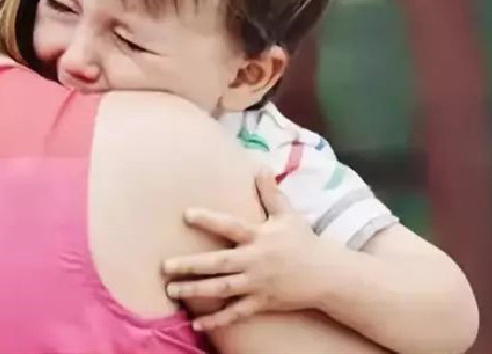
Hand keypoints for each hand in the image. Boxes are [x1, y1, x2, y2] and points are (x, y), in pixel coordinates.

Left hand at [163, 171, 331, 330]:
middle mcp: (255, 261)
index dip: (209, 220)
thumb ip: (270, 193)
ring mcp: (257, 284)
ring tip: (171, 290)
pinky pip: (236, 313)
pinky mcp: (261, 303)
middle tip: (165, 266)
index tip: (186, 214)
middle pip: (219, 263)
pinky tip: (196, 324)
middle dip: (192, 265)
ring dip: (196, 290)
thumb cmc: (303, 241)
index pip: (230, 226)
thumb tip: (261, 166)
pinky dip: (217, 321)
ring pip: (222, 289)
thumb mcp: (288, 215)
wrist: (326, 275)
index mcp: (259, 237)